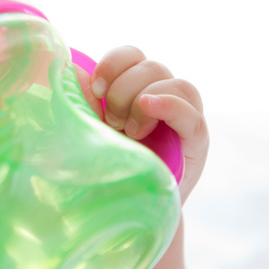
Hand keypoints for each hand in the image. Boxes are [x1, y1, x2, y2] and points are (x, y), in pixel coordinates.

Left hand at [73, 46, 207, 203]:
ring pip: (174, 83)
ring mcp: (182, 118)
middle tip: (111, 121)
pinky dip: (169, 105)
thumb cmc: (106, 166)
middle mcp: (162, 98)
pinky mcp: (196, 140)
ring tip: (129, 131)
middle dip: (123, 89)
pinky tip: (148, 108)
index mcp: (135, 90)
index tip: (95, 88)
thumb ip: (83, 101)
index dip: (113, 64)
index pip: (132, 56)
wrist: (126, 213)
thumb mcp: (91, 130)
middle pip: (151, 66)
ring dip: (143, 101)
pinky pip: (191, 112)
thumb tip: (72, 70)